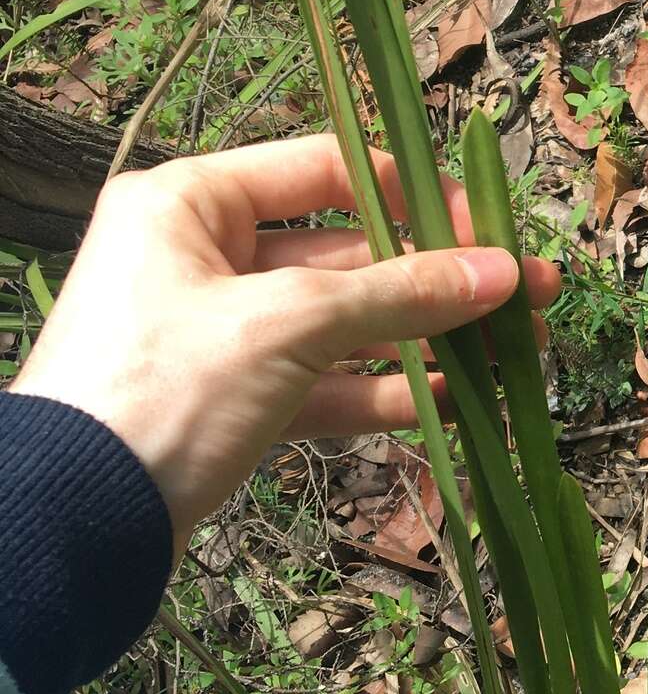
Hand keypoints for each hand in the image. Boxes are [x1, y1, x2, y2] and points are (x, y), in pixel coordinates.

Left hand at [11, 133, 558, 555]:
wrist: (72, 525)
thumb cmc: (162, 391)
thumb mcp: (289, 324)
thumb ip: (400, 294)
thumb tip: (504, 273)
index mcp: (191, 202)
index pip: (327, 169)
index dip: (414, 194)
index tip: (490, 228)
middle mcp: (203, 255)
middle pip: (348, 250)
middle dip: (440, 276)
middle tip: (529, 293)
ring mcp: (220, 333)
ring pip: (344, 323)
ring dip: (426, 336)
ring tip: (515, 350)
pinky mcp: (232, 402)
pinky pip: (324, 383)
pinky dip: (384, 391)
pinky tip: (453, 399)